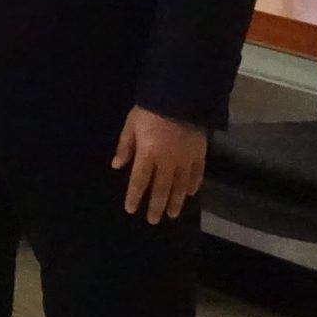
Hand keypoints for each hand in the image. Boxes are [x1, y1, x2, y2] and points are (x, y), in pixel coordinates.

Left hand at [112, 107, 206, 224]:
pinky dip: (193, 185)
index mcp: (148, 154)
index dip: (135, 196)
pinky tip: (190, 194)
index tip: (131, 209)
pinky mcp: (199, 154)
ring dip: (175, 201)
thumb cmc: (150, 108)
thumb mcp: (131, 124)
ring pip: (180, 186)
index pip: (139, 181)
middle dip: (156, 206)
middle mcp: (167, 162)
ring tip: (172, 215)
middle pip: (161, 188)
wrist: (180, 96)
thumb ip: (125, 146)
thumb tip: (117, 166)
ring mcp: (185, 159)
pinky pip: (197, 174)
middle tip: (153, 220)